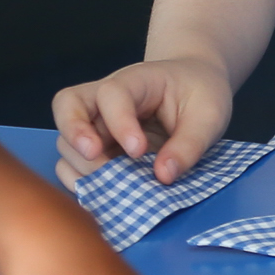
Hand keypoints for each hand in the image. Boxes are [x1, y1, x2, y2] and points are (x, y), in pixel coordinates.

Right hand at [55, 54, 232, 188]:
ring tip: (110, 183)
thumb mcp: (209, 115)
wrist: (193, 85)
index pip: (112, 94)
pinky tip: (101, 193)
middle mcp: (105, 98)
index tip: (138, 151)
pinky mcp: (98, 147)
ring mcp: (97, 122)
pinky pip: (72, 162)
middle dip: (77, 136)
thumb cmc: (200, 93)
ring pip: (65, 137)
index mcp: (136, 81)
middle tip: (99, 161)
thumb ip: (189, 144)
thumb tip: (163, 176)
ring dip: (80, 164)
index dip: (119, 123)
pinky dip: (79, 180)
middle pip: (68, 105)